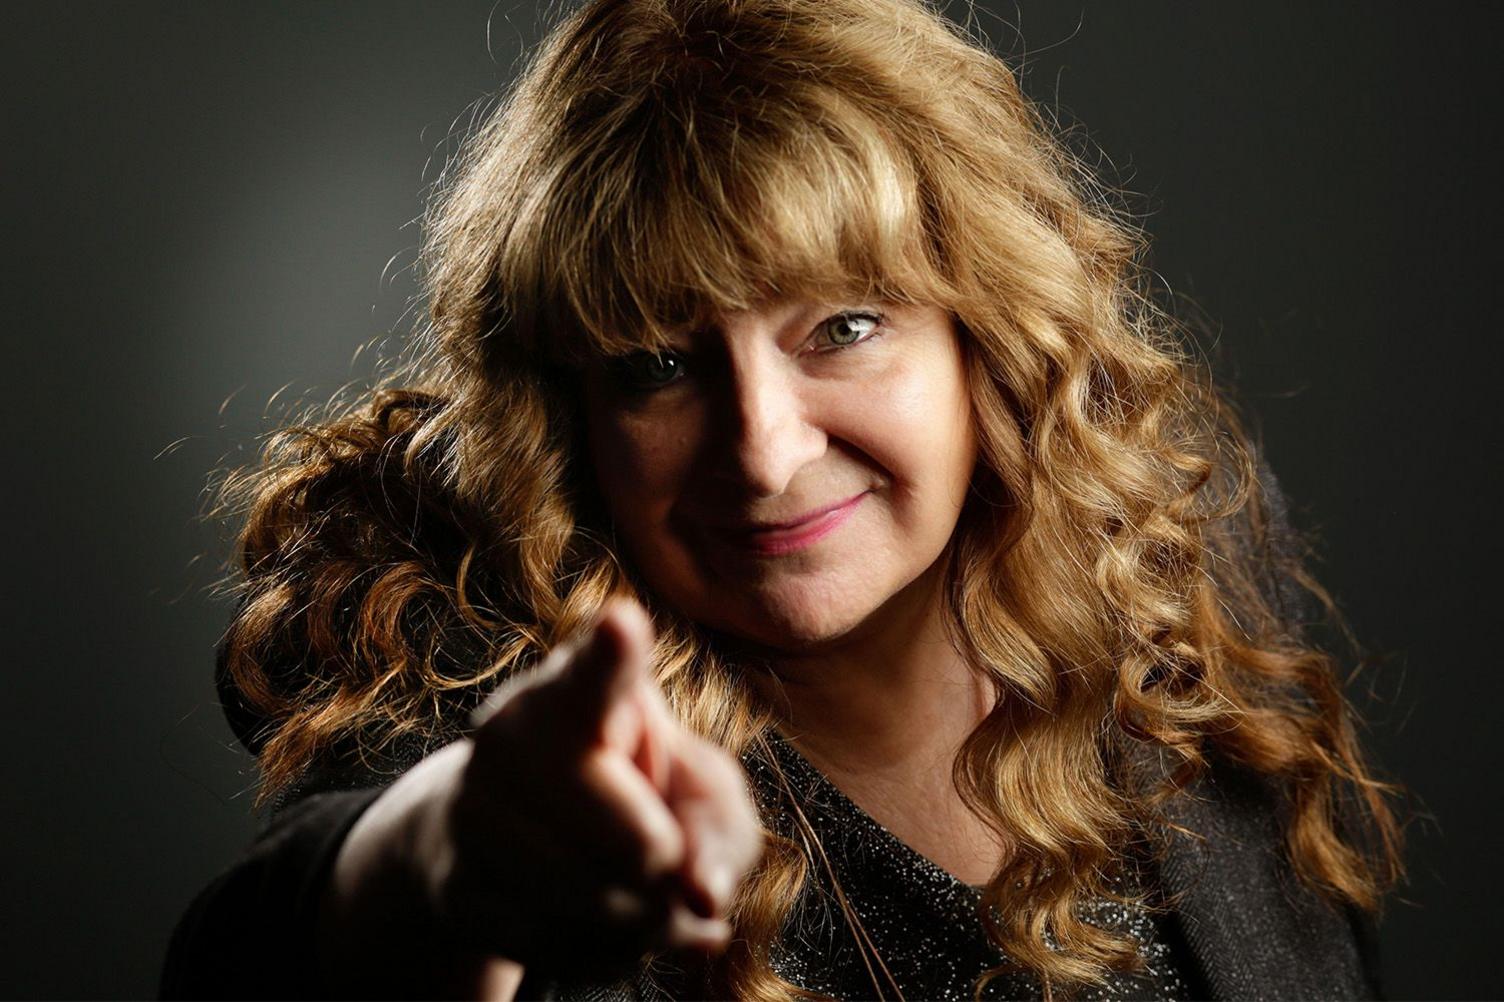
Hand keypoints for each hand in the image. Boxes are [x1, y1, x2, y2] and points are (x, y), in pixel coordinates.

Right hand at [320, 598, 763, 990]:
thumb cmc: (637, 792)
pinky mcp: (457, 885)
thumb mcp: (701, 792)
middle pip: (638, 846)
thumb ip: (720, 829)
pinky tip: (587, 912)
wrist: (512, 835)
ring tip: (627, 882)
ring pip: (603, 909)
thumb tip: (701, 896)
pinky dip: (599, 950)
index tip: (624, 622)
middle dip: (669, 866)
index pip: (598, 674)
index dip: (614, 654)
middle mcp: (510, 735)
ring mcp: (473, 810)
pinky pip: (563, 950)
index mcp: (580, 689)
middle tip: (657, 846)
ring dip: (640, 920)